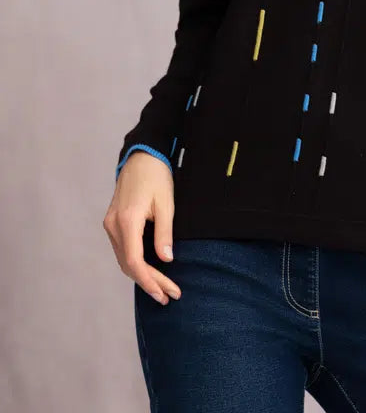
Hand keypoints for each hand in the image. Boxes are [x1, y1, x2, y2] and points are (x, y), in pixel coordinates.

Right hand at [102, 151, 181, 304]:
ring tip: (162, 289)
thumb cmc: (157, 176)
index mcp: (127, 221)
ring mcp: (110, 224)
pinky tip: (150, 271)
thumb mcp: (166, 203)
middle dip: (149, 282)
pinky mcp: (113, 222)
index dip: (150, 281)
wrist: (142, 156)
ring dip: (142, 275)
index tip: (165, 293)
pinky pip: (123, 250)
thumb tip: (166, 260)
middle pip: (129, 264)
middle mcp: (114, 226)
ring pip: (124, 259)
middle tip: (168, 296)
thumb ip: (164, 233)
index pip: (135, 262)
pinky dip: (136, 263)